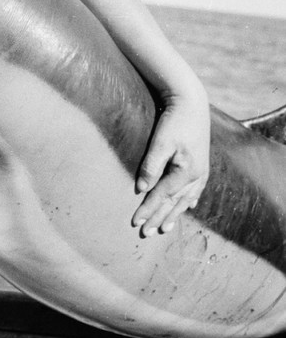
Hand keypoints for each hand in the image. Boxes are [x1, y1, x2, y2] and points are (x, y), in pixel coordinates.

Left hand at [132, 88, 209, 236]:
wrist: (192, 103)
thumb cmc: (175, 120)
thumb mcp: (161, 142)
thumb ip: (151, 166)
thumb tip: (141, 188)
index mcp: (187, 172)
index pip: (162, 196)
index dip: (148, 210)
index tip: (135, 222)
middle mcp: (197, 176)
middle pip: (174, 203)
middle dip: (159, 218)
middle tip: (146, 233)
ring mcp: (202, 171)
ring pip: (185, 200)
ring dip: (174, 214)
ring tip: (164, 229)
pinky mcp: (201, 164)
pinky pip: (195, 190)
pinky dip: (188, 201)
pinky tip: (188, 207)